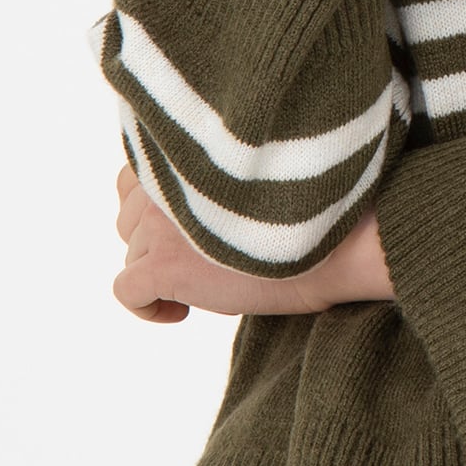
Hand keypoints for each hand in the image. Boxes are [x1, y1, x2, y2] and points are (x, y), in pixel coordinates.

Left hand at [112, 163, 393, 321]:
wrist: (338, 241)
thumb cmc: (316, 211)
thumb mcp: (255, 177)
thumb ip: (215, 178)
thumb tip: (198, 209)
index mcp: (186, 153)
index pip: (135, 176)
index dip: (157, 208)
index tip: (190, 230)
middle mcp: (164, 182)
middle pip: (129, 217)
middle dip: (157, 241)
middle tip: (200, 260)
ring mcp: (159, 224)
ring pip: (131, 254)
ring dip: (158, 271)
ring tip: (201, 286)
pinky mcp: (165, 266)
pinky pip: (127, 292)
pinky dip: (146, 308)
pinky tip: (180, 312)